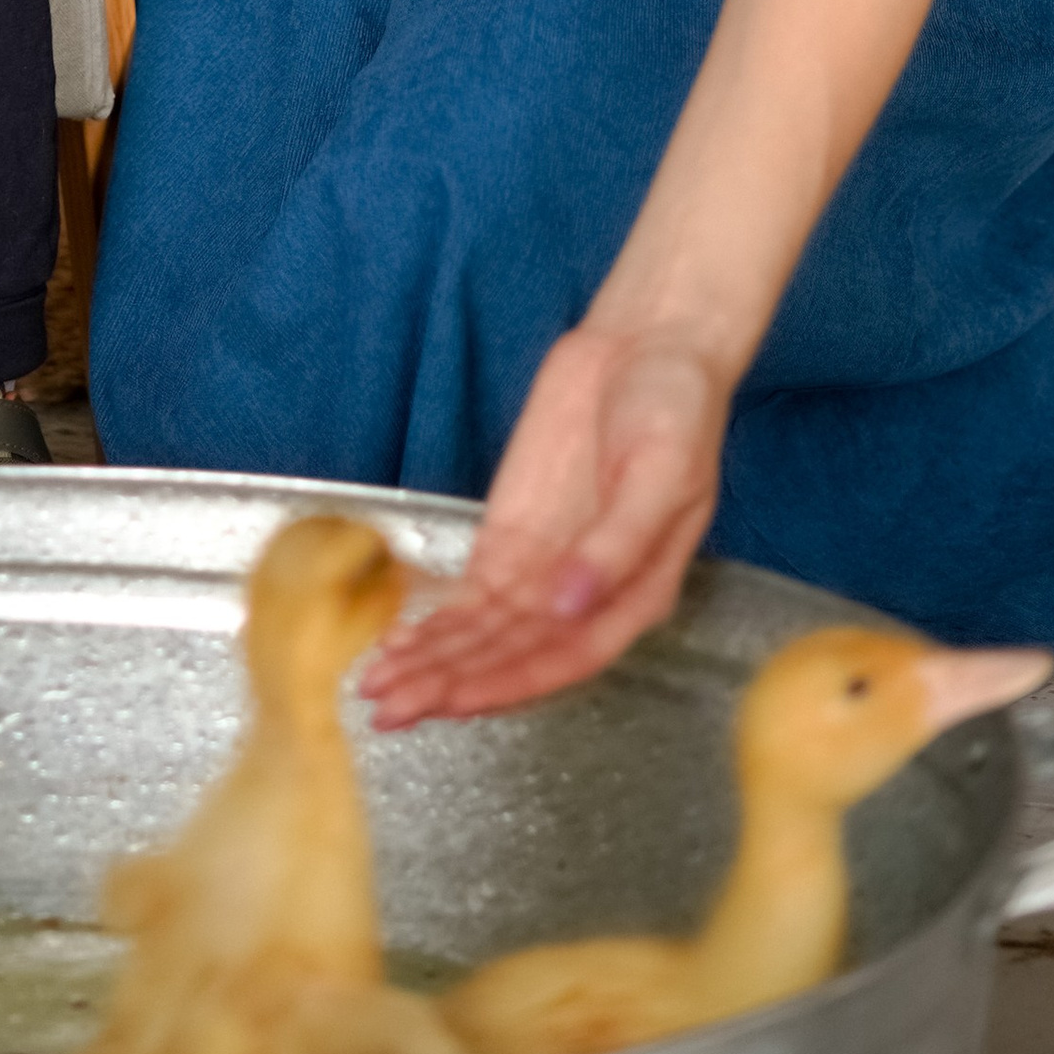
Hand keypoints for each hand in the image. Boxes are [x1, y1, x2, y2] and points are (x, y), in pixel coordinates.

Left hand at [361, 325, 730, 725]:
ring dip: (432, 662)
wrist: (647, 345)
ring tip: (377, 690)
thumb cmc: (677, 411)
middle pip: (512, 654)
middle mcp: (584, 597)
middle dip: (450, 683)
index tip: (452, 700)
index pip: (564, 657)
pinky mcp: (512, 536)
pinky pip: (471, 593)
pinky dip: (435, 620)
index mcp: (636, 594)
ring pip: (483, 633)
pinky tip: (399, 644)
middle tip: (388, 708)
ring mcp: (544, 568)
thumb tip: (568, 603)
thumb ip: (617, 544)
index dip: (506, 683)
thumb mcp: (664, 473)